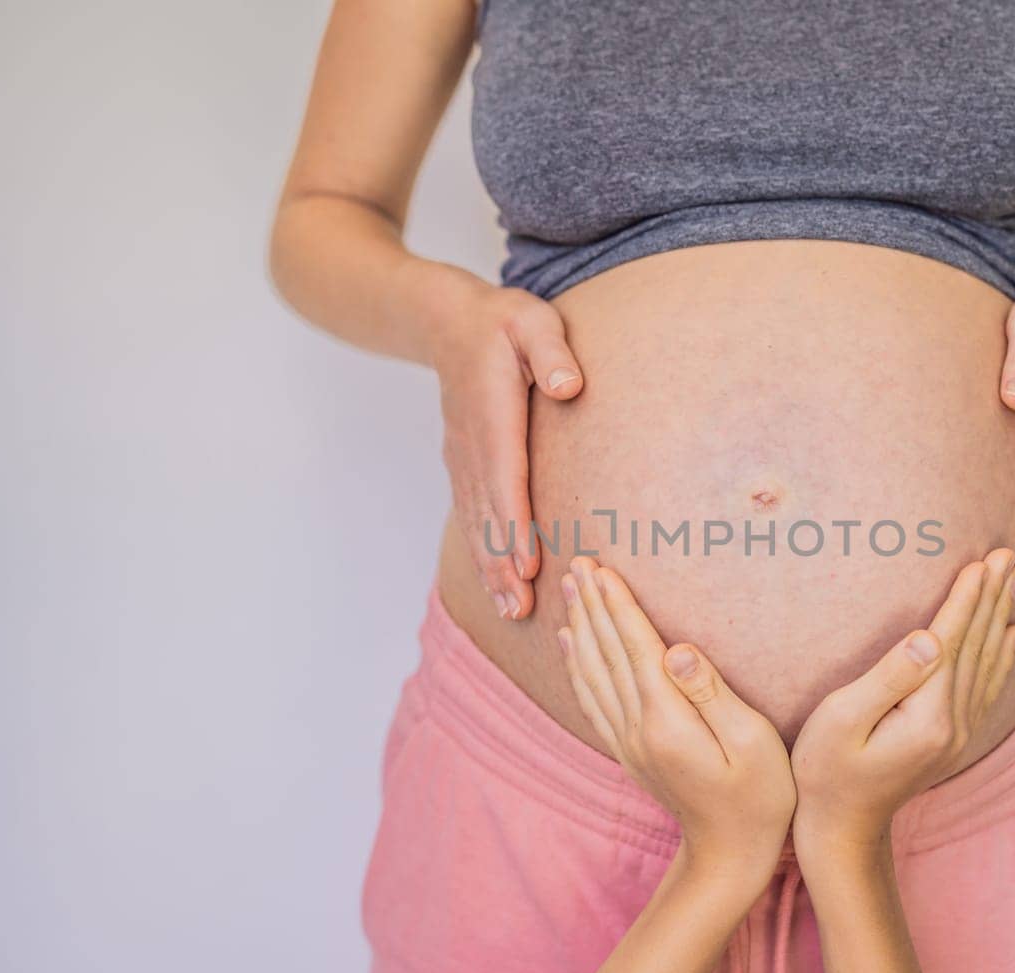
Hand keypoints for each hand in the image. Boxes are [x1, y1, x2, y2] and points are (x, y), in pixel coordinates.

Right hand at [426, 269, 584, 619]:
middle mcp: (471, 445)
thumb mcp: (531, 321)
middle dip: (502, 564)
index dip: (515, 521)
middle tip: (519, 609)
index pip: (504, 476)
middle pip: (487, 512)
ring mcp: (462, 458)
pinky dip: (482, 550)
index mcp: (492, 415)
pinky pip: (471, 514)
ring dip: (491, 567)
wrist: (445, 323)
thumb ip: (551, 352)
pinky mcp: (462, 465)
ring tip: (509, 609)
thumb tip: (569, 386)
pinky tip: (495, 580)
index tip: (527, 561)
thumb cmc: (502, 322)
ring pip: (476, 521)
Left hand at [557, 557, 795, 892]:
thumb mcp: (753, 741)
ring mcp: (627, 742)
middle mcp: (637, 729)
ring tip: (571, 588)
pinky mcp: (628, 751)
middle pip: (606, 653)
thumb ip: (712, 691)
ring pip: (593, 672)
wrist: (731, 857)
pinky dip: (577, 664)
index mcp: (666, 720)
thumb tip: (675, 647)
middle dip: (592, 603)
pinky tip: (572, 643)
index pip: (635, 647)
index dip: (617, 604)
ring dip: (580, 625)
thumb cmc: (760, 798)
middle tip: (578, 560)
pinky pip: (592, 698)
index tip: (601, 566)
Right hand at [790, 549, 1014, 862]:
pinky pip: (986, 689)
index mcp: (927, 715)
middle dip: (991, 598)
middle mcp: (953, 725)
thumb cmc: (825, 772)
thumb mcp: (841, 720)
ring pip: (987, 665)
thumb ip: (888, 677)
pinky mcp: (952, 740)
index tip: (982, 561)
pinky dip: (1001, 658)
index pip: (952, 642)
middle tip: (1007, 555)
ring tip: (1012, 583)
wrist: (842, 830)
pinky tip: (1010, 638)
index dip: (966, 599)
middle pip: (977, 648)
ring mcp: (957, 735)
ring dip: (999, 620)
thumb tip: (928, 638)